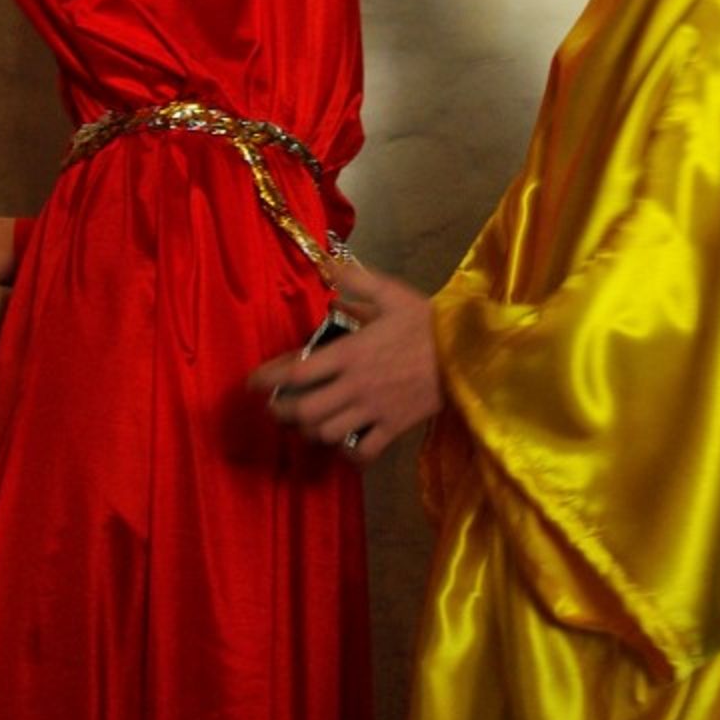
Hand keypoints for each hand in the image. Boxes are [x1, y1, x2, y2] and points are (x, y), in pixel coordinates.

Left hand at [250, 269, 443, 463]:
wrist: (468, 352)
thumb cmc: (428, 321)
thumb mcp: (391, 292)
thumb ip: (355, 281)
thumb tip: (326, 267)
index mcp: (350, 353)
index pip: (295, 372)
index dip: (267, 380)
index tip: (251, 383)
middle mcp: (355, 386)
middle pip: (303, 411)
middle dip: (282, 411)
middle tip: (276, 406)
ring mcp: (374, 410)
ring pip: (326, 433)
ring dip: (310, 430)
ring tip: (306, 422)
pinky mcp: (393, 427)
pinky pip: (362, 451)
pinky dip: (347, 452)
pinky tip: (344, 442)